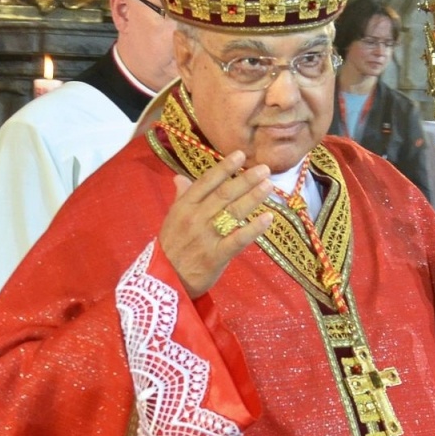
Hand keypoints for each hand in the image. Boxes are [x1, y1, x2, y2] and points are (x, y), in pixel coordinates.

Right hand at [158, 151, 275, 297]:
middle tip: (264, 169)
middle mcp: (195, 218)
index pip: (206, 182)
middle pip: (223, 195)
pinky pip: (237, 240)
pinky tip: (268, 218)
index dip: (224, 168)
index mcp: (183, 207)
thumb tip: (180, 177)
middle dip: (245, 180)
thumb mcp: (171, 219)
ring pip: (232, 213)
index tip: (240, 155)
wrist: (165, 280)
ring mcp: (206, 237)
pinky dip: (253, 229)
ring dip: (252, 197)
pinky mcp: (215, 256)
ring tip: (268, 185)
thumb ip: (180, 197)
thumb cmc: (171, 248)